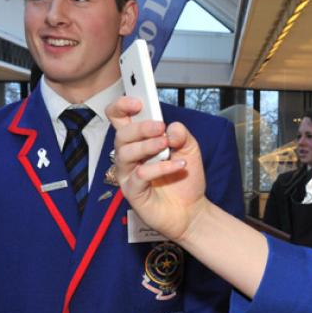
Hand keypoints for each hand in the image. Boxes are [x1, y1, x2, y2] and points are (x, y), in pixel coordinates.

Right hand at [107, 97, 209, 242]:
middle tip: (159, 127)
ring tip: (166, 146)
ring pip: (125, 154)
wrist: (192, 210)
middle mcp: (130, 156)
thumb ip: (181, 135)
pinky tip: (176, 166)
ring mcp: (129, 174)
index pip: (119, 118)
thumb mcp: (190, 150)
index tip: (137, 102)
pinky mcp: (133, 192)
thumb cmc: (184, 179)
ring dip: (147, 146)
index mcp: (139, 141)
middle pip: (121, 134)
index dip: (122, 106)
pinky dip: (159, 169)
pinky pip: (139, 176)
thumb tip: (171, 128)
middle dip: (140, 127)